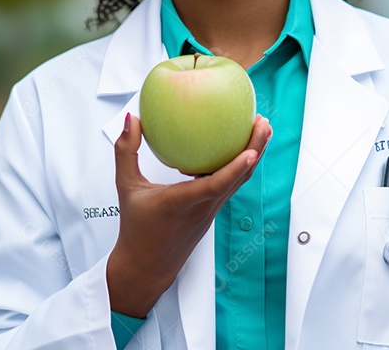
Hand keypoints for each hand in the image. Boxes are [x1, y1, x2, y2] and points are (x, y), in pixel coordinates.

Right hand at [106, 112, 271, 317]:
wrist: (146, 267)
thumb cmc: (135, 228)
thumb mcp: (125, 187)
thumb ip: (126, 152)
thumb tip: (131, 120)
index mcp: (181, 203)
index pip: (214, 186)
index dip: (235, 168)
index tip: (251, 149)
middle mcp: (202, 208)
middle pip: (237, 178)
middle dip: (255, 150)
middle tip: (263, 121)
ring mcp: (210, 213)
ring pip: (237, 182)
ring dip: (252, 157)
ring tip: (259, 130)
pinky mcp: (211, 214)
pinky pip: (229, 187)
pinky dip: (237, 167)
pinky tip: (235, 149)